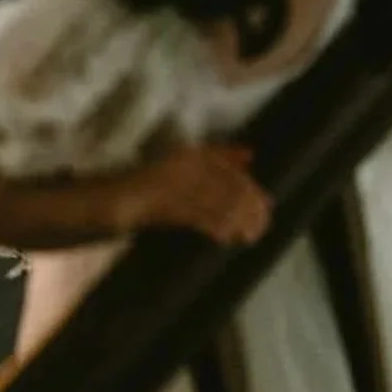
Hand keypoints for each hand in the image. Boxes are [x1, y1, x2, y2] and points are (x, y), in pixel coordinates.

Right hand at [118, 144, 271, 246]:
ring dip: (238, 223)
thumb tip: (249, 154)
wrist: (124, 195)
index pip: (232, 174)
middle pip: (229, 191)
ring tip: (251, 236)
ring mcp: (179, 190)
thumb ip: (222, 155)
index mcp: (195, 156)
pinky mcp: (169, 210)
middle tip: (263, 226)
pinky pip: (198, 220)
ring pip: (217, 207)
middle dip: (251, 210)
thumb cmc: (162, 175)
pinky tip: (226, 237)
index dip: (252, 191)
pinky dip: (216, 228)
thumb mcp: (193, 158)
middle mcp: (189, 171)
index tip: (267, 205)